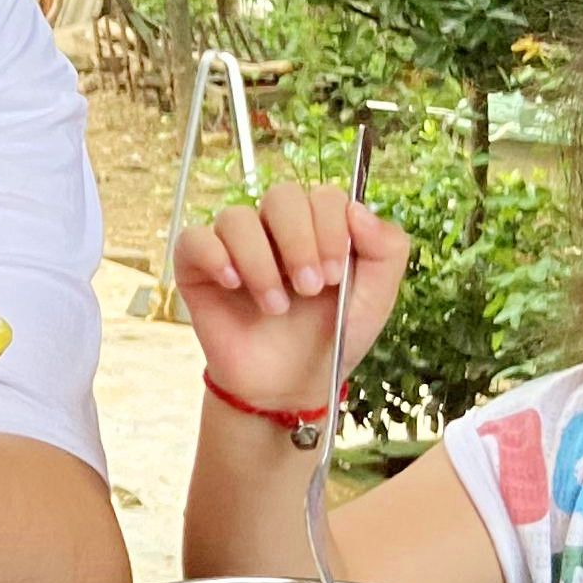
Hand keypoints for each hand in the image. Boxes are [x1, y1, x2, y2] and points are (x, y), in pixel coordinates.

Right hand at [175, 182, 411, 413]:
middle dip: (299, 242)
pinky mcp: (198, 266)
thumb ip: (387, 249)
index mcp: (319, 227)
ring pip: (237, 217)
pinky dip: (215, 257)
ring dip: (260, 263)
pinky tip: (233, 285)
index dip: (330, 228)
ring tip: (276, 307)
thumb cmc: (331, 339)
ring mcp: (234, 244)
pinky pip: (195, 239)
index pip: (323, 195)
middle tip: (310, 289)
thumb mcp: (376, 299)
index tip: (335, 276)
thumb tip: (358, 210)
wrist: (289, 388)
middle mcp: (274, 228)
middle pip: (281, 196)